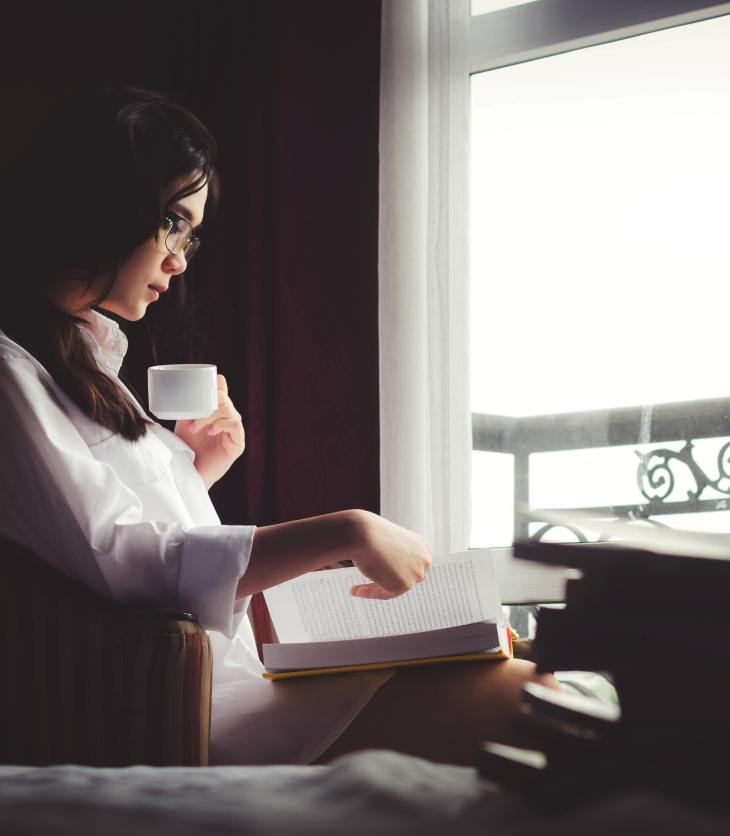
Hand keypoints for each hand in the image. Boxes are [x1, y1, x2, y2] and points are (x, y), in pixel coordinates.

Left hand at [174, 374, 244, 489]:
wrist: (190, 474)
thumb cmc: (187, 450)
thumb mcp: (185, 424)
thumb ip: (187, 409)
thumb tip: (181, 394)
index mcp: (217, 412)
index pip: (222, 390)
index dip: (216, 384)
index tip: (201, 385)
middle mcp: (227, 419)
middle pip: (224, 398)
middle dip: (208, 404)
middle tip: (192, 418)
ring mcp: (234, 431)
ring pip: (229, 411)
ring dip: (209, 416)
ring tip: (195, 428)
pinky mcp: (238, 444)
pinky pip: (235, 425)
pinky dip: (221, 425)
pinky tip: (211, 431)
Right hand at [347, 511, 431, 599]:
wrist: (363, 533)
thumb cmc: (370, 532)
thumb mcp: (387, 541)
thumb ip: (394, 555)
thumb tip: (389, 570)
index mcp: (423, 545)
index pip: (412, 564)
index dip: (396, 571)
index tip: (381, 575)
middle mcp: (424, 559)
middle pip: (407, 577)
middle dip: (388, 581)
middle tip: (369, 585)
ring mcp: (416, 573)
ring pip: (395, 587)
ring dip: (376, 589)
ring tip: (357, 589)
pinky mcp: (405, 585)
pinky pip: (385, 594)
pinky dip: (369, 593)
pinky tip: (355, 590)